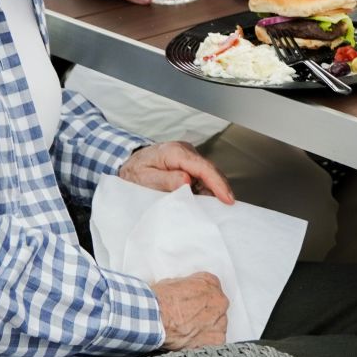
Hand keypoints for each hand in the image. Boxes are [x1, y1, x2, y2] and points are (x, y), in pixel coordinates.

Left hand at [120, 141, 235, 203]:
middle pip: (210, 170)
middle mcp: (185, 150)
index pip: (203, 167)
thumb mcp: (145, 179)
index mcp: (175, 152)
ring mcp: (188, 156)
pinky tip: (208, 200)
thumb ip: (165, 180)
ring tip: (219, 206)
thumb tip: (188, 181)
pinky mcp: (189, 163)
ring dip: (213, 189)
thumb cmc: (134, 173)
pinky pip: (202, 175)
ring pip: (208, 173)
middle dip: (220, 188)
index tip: (227, 199)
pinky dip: (206, 188)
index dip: (217, 183)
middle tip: (228, 206)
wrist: (128, 164)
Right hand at [154, 273, 229, 349]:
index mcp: (210, 282)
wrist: (155, 318)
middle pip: (217, 307)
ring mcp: (220, 319)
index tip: (193, 305)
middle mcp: (218, 300)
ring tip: (190, 332)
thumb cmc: (160, 301)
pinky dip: (207, 343)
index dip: (200, 299)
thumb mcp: (173, 283)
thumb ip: (187, 288)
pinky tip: (194, 341)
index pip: (212, 289)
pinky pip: (217, 341)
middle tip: (189, 319)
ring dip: (207, 328)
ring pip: (219, 324)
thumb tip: (184, 295)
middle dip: (205, 314)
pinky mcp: (216, 339)